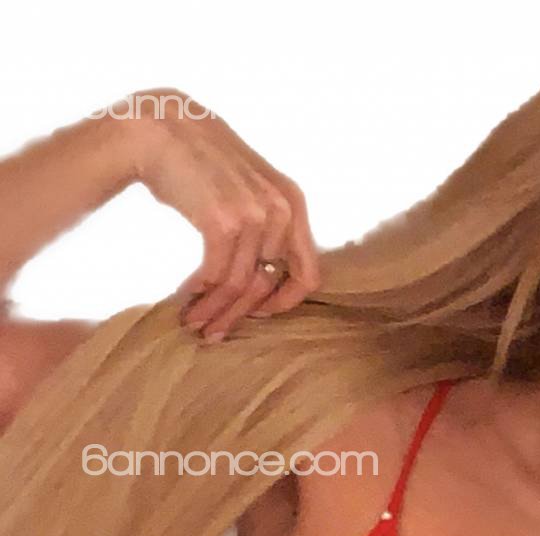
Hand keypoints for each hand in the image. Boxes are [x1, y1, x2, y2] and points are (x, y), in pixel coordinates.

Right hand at [122, 88, 319, 339]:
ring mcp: (254, 215)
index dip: (283, 303)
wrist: (160, 127)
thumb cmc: (200, 163)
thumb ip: (266, 225)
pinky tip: (184, 298)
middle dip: (237, 314)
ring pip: (239, 285)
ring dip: (213, 310)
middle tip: (213, 332)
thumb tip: (265, 279)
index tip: (257, 314)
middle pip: (267, 285)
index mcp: (293, 203)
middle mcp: (281, 209)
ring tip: (193, 323)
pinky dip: (199, 292)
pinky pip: (216, 275)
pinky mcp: (224, 222)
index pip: (307, 274)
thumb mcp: (248, 188)